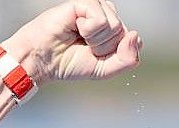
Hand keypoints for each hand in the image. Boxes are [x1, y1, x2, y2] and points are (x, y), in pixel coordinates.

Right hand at [0, 0, 141, 85]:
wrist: (43, 61)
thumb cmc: (70, 63)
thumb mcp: (106, 69)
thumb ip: (127, 59)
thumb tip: (135, 35)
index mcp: (114, 31)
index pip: (133, 42)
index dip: (115, 54)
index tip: (96, 56)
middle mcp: (107, 16)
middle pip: (124, 34)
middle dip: (104, 48)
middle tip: (84, 47)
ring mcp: (97, 8)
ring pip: (115, 26)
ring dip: (96, 40)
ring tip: (79, 38)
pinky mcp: (84, 3)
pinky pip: (101, 19)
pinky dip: (89, 30)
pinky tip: (75, 28)